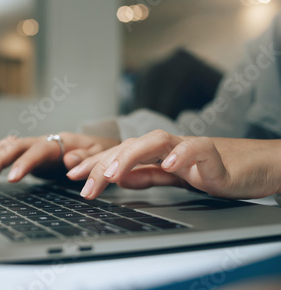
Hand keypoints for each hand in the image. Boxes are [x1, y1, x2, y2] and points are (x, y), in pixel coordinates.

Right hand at [0, 133, 118, 185]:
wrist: (97, 146)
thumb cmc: (100, 152)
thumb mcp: (101, 155)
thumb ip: (85, 158)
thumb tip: (68, 160)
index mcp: (60, 142)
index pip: (38, 151)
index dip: (24, 163)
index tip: (11, 178)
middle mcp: (44, 141)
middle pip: (16, 147)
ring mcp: (35, 146)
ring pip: (9, 146)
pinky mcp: (30, 154)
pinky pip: (9, 150)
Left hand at [67, 130, 280, 199]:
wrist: (252, 168)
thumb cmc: (211, 170)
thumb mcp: (172, 179)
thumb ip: (147, 177)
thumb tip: (121, 179)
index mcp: (156, 154)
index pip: (119, 155)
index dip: (95, 163)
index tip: (72, 176)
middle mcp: (168, 147)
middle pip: (130, 146)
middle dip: (103, 163)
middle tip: (83, 183)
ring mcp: (189, 147)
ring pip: (156, 141)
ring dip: (131, 155)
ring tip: (113, 174)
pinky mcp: (213, 154)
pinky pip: (196, 148)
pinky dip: (181, 154)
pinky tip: (167, 165)